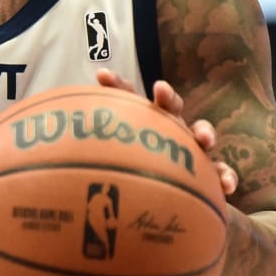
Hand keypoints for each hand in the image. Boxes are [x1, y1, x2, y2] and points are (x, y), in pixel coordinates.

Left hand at [94, 68, 238, 198]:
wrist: (180, 200)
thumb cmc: (146, 178)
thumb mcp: (122, 168)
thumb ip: (98, 162)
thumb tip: (48, 174)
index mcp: (148, 123)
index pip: (131, 98)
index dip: (117, 86)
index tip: (101, 75)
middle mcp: (172, 129)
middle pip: (171, 107)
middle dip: (167, 97)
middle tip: (160, 90)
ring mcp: (194, 148)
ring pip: (203, 133)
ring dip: (205, 132)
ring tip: (204, 138)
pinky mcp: (212, 172)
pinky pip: (223, 171)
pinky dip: (226, 176)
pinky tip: (227, 185)